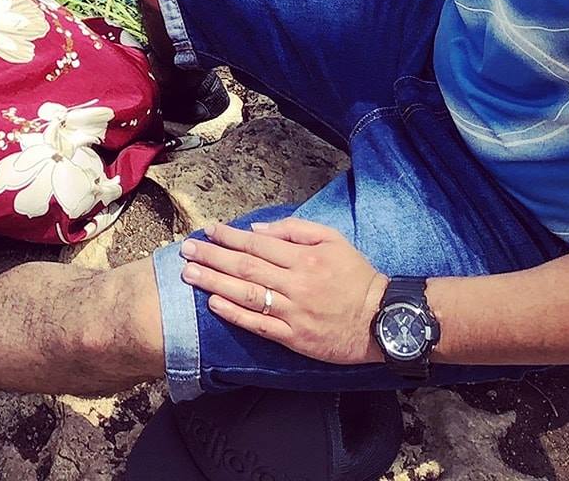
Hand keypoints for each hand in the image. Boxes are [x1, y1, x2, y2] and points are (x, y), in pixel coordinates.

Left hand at [178, 218, 387, 363]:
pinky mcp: (295, 338)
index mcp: (304, 258)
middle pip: (245, 268)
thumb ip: (295, 229)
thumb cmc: (357, 276)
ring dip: (214, 284)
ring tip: (190, 275)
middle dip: (212, 257)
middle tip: (187, 250)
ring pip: (247, 295)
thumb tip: (257, 231)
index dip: (229, 237)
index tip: (208, 231)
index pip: (257, 245)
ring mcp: (294, 313)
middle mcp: (295, 284)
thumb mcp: (333, 240)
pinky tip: (214, 304)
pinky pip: (259, 325)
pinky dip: (234, 314)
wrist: (382, 319)